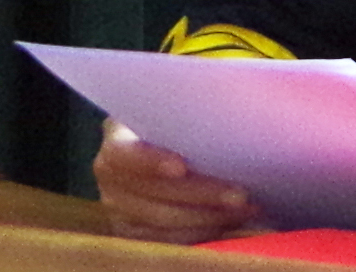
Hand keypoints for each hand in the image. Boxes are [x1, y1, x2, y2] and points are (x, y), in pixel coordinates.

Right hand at [93, 118, 258, 243]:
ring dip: (210, 216)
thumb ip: (183, 117)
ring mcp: (119, 211)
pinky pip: (169, 240)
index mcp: (116, 143)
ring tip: (245, 208)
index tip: (181, 167)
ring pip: (165, 221)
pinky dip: (203, 232)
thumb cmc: (171, 130)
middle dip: (202, 195)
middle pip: (154, 194)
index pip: (127, 155)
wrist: (153, 157)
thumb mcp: (170, 117)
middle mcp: (111, 180)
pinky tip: (230, 221)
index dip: (151, 161)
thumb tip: (220, 114)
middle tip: (241, 194)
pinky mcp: (133, 234)